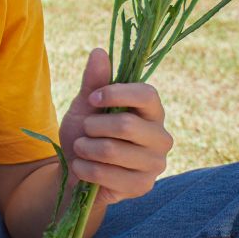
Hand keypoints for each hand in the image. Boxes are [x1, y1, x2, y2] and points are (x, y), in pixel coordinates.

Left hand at [58, 48, 171, 205]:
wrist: (77, 169)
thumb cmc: (86, 132)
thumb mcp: (86, 105)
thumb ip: (94, 81)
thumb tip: (99, 51)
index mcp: (151, 111)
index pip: (147, 94)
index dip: (116, 94)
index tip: (93, 98)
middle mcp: (161, 137)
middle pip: (126, 124)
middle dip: (93, 126)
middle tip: (85, 130)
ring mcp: (155, 164)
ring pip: (112, 150)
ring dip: (85, 147)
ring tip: (81, 148)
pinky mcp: (143, 186)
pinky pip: (106, 173)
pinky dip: (85, 168)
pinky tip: (84, 168)